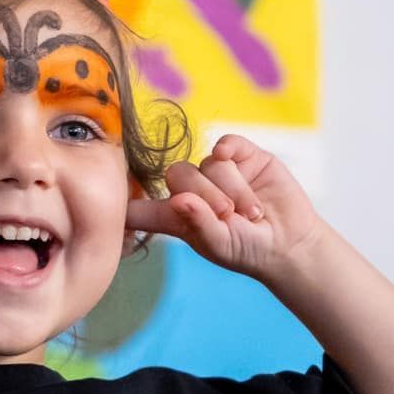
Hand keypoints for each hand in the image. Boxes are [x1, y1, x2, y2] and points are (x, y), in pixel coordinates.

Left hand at [128, 133, 322, 280]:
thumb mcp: (220, 245)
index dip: (125, 202)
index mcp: (176, 216)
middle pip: (178, 174)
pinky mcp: (242, 156)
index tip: (104, 202)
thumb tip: (179, 199)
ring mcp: (217, 171)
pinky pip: (227, 143)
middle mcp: (192, 189)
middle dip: (205, 194)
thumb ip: (199, 224)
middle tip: (229, 216)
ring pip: (208, 163)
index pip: (140, 207)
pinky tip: (239, 165)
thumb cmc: (248, 250)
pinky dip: (230, 152)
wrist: (289, 241)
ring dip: (231, 188)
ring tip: (251, 211)